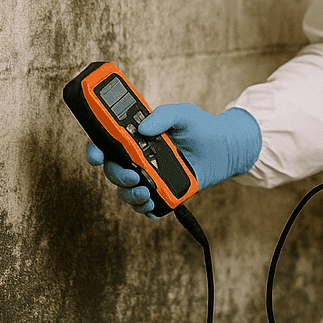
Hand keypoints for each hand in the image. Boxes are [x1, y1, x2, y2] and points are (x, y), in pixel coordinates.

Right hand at [85, 104, 260, 217]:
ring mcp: (150, 176)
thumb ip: (164, 115)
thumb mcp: (184, 114)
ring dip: (130, 195)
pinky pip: (146, 206)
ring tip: (146, 193)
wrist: (227, 148)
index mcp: (137, 137)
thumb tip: (145, 128)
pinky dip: (145, 208)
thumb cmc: (202, 128)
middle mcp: (139, 158)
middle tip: (134, 177)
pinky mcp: (163, 192)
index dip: (95, 150)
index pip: (107, 144)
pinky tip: (153, 204)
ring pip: (126, 191)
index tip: (95, 157)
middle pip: (113, 170)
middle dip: (117, 176)